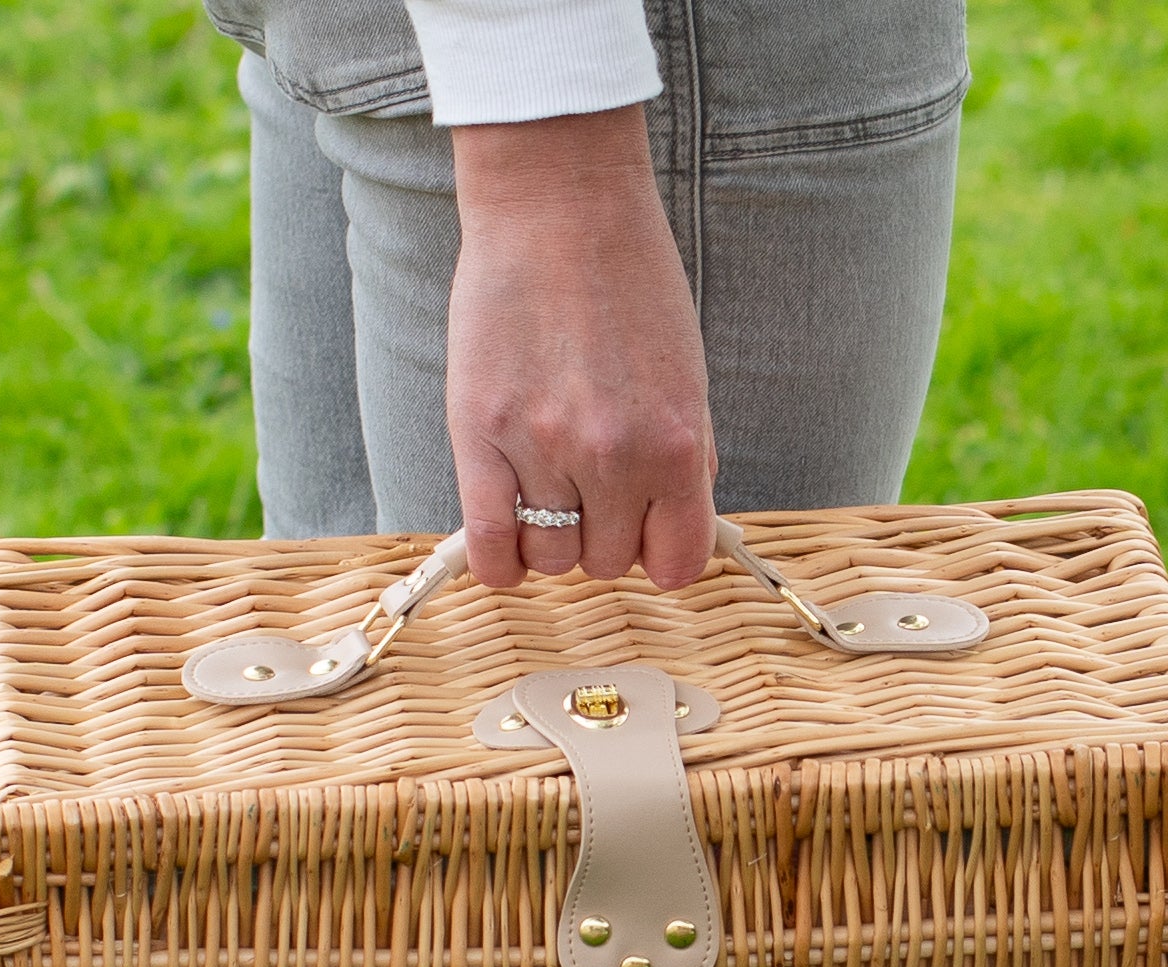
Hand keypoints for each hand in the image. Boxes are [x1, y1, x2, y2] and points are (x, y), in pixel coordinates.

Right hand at [447, 107, 716, 588]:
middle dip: (600, 533)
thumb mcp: (685, 372)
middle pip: (605, 562)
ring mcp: (543, 448)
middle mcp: (614, 457)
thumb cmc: (627, 277)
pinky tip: (504, 542)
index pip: (677, 563)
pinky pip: (491, 546)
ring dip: (549, 538)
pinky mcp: (481, 435)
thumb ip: (685, 456)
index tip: (643, 532)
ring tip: (544, 489)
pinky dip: (499, 562)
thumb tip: (673, 526)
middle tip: (588, 486)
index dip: (658, 553)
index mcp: (677, 445)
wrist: (558, 202)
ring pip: (551, 558)